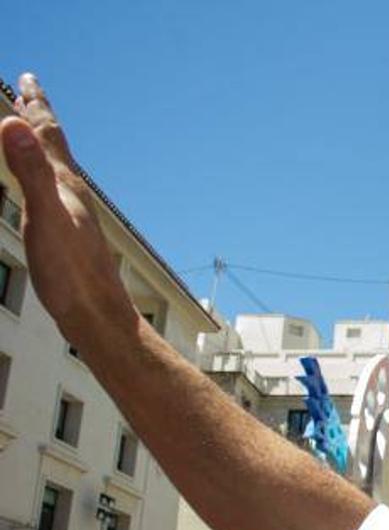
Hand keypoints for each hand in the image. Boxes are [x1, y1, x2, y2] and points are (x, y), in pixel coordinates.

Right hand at [0, 75, 136, 339]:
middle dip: (38, 117)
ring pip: (55, 170)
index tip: (29, 78)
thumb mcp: (43, 218)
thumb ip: (30, 173)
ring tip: (32, 134)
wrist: (100, 317)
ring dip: (41, 146)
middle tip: (30, 90)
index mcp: (65, 185)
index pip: (46, 135)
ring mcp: (75, 217)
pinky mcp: (72, 238)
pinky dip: (43, 180)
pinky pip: (53, 196)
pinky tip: (45, 193)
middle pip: (54, 147)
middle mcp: (74, 196)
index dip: (35, 105)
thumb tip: (12, 123)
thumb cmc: (71, 275)